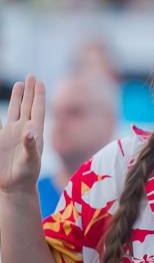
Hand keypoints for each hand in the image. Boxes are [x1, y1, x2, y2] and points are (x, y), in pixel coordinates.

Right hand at [0, 76, 44, 194]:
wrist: (15, 186)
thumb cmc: (27, 175)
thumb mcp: (31, 160)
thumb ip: (31, 146)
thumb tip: (29, 131)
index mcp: (35, 132)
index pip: (37, 109)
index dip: (39, 95)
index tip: (40, 81)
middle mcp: (24, 129)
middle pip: (27, 105)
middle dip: (30, 91)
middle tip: (31, 75)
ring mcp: (13, 133)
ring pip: (15, 110)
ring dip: (18, 97)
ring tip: (20, 84)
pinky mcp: (2, 139)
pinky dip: (0, 114)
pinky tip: (3, 107)